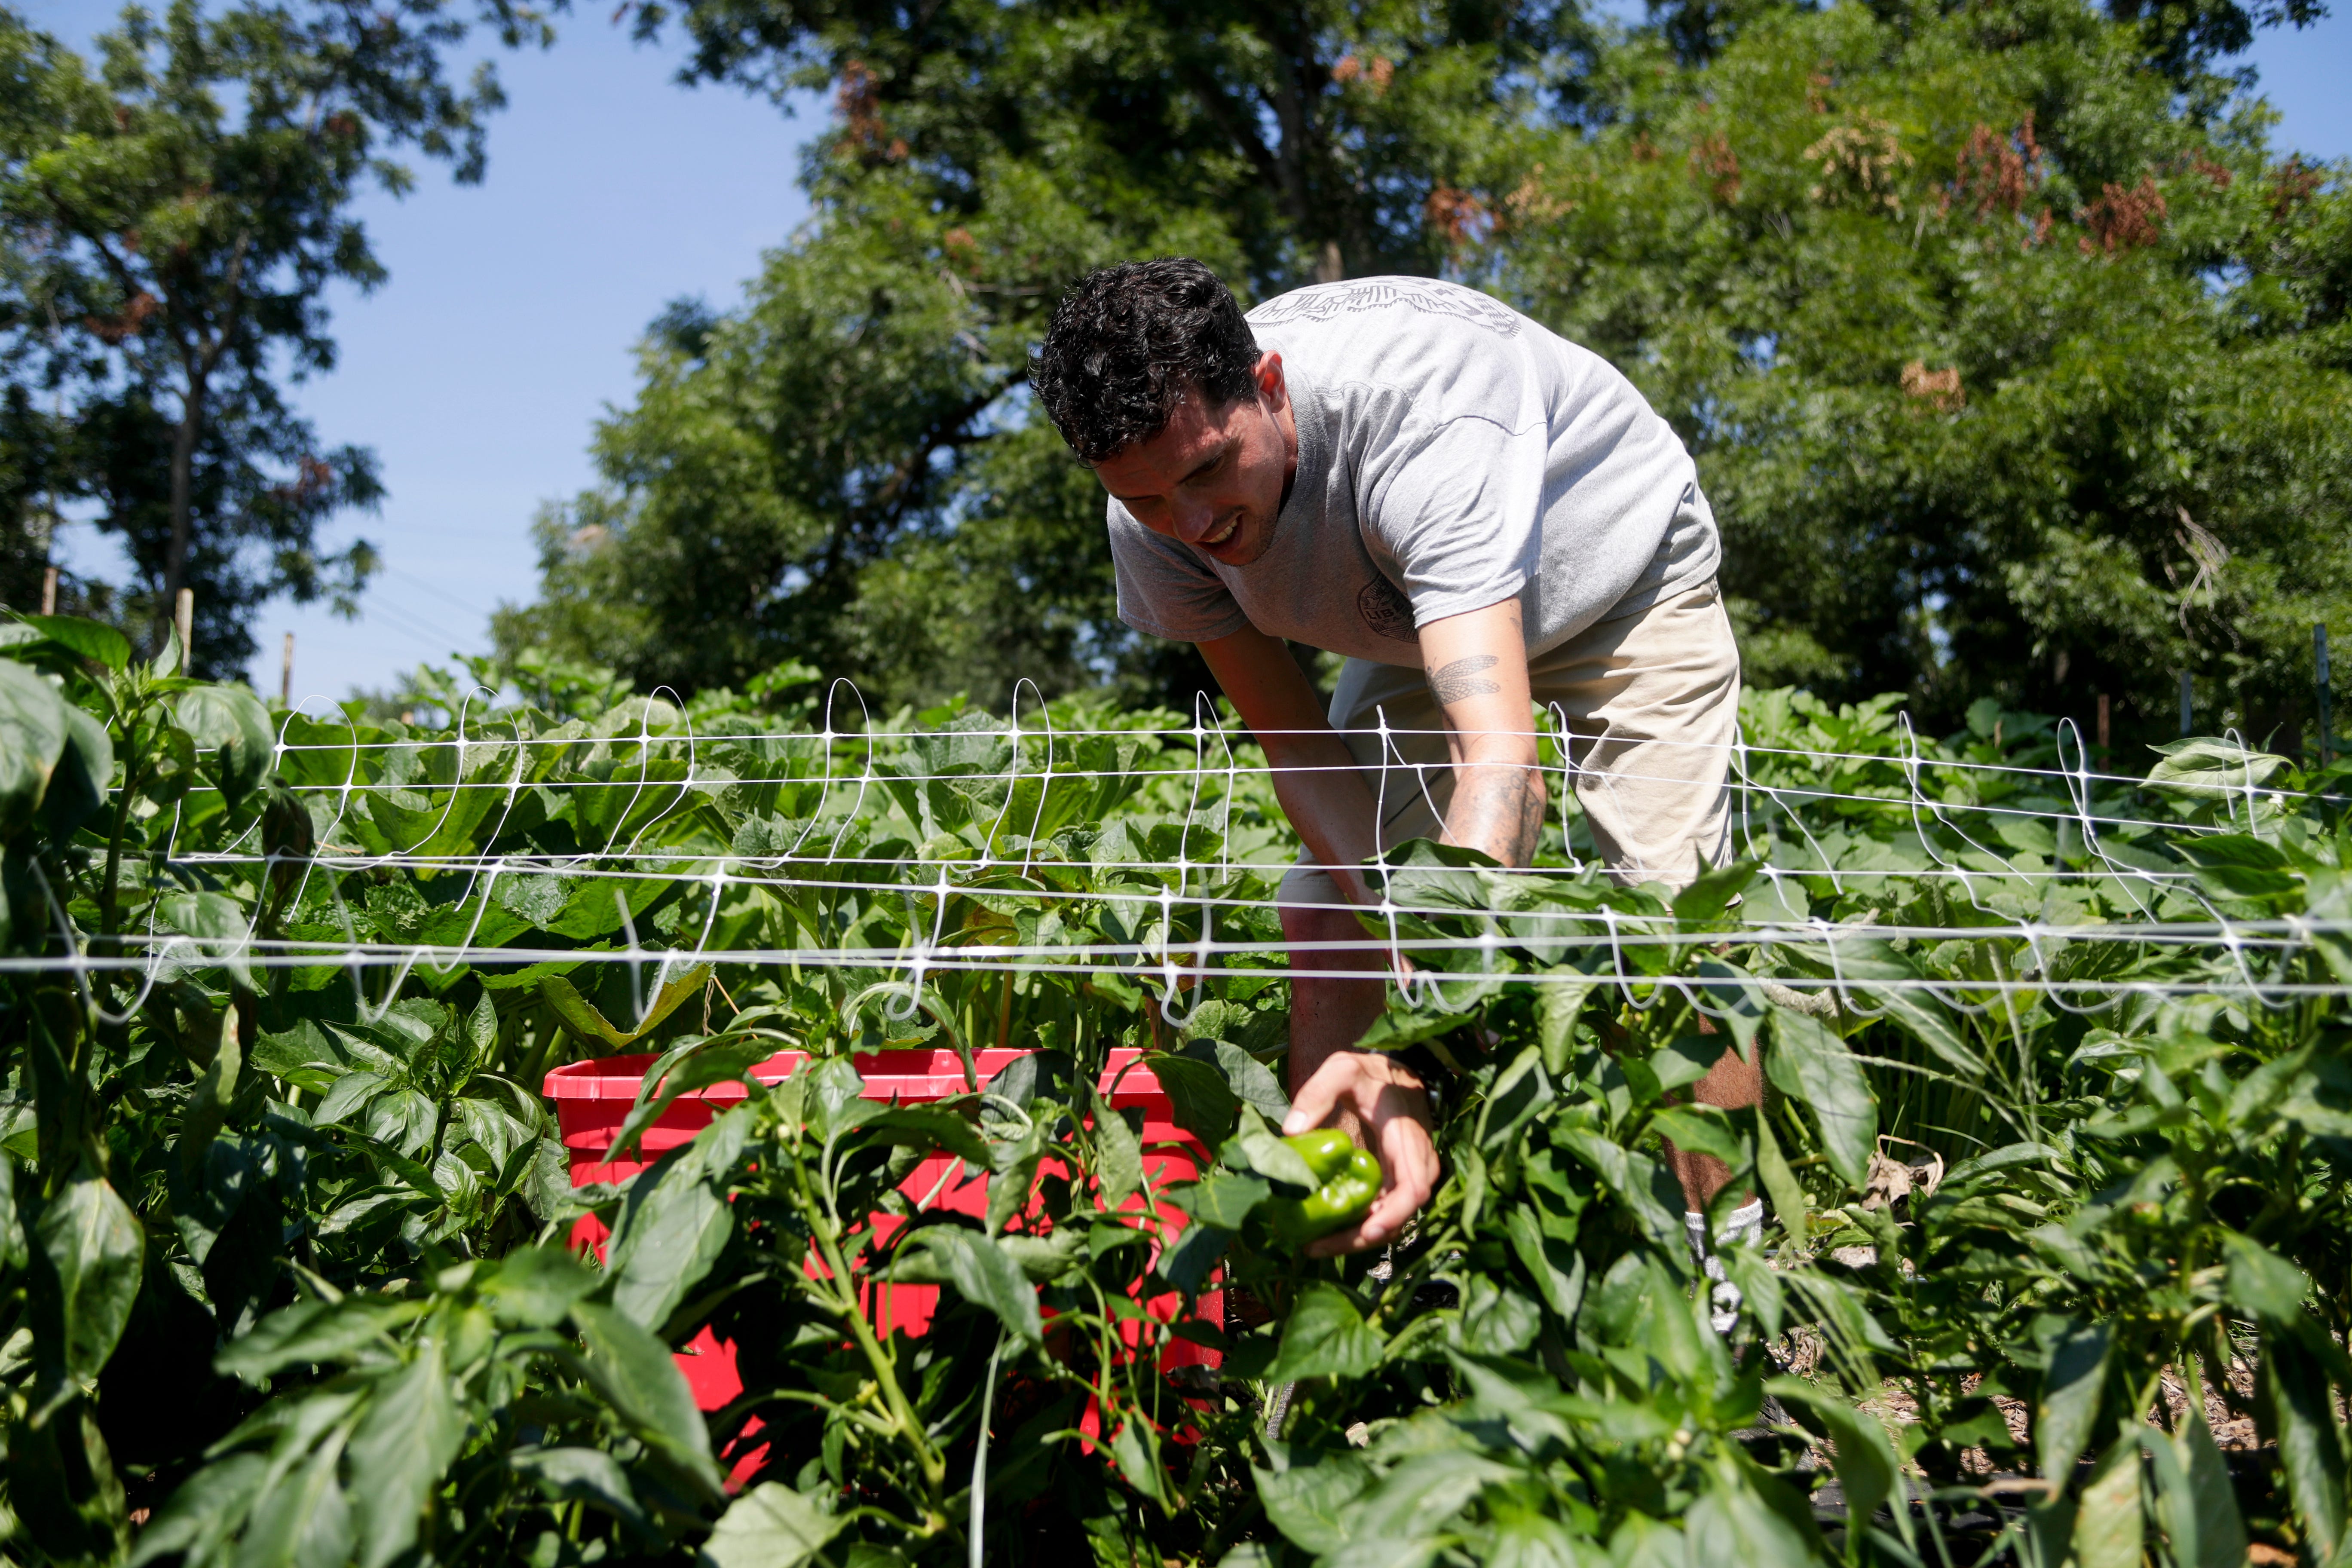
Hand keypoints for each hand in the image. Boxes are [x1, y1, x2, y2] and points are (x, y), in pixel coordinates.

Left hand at [1282, 1049, 1438, 1257]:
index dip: (1394, 1214)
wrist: (1396, 1076)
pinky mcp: (1395, 1185)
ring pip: (1389, 1222)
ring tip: (1311, 1245)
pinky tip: (1323, 1232)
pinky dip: (1355, 1227)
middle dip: (1360, 1238)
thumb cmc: (1371, 1074)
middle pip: (1398, 1217)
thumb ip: (1318, 1093)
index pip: (1413, 1189)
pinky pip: (1380, 1214)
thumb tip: (1290, 1131)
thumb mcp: (1342, 1070)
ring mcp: (1407, 1178)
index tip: (1368, 1232)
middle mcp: (1416, 1167)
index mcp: (1408, 1141)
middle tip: (1316, 1247)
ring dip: (1354, 1238)